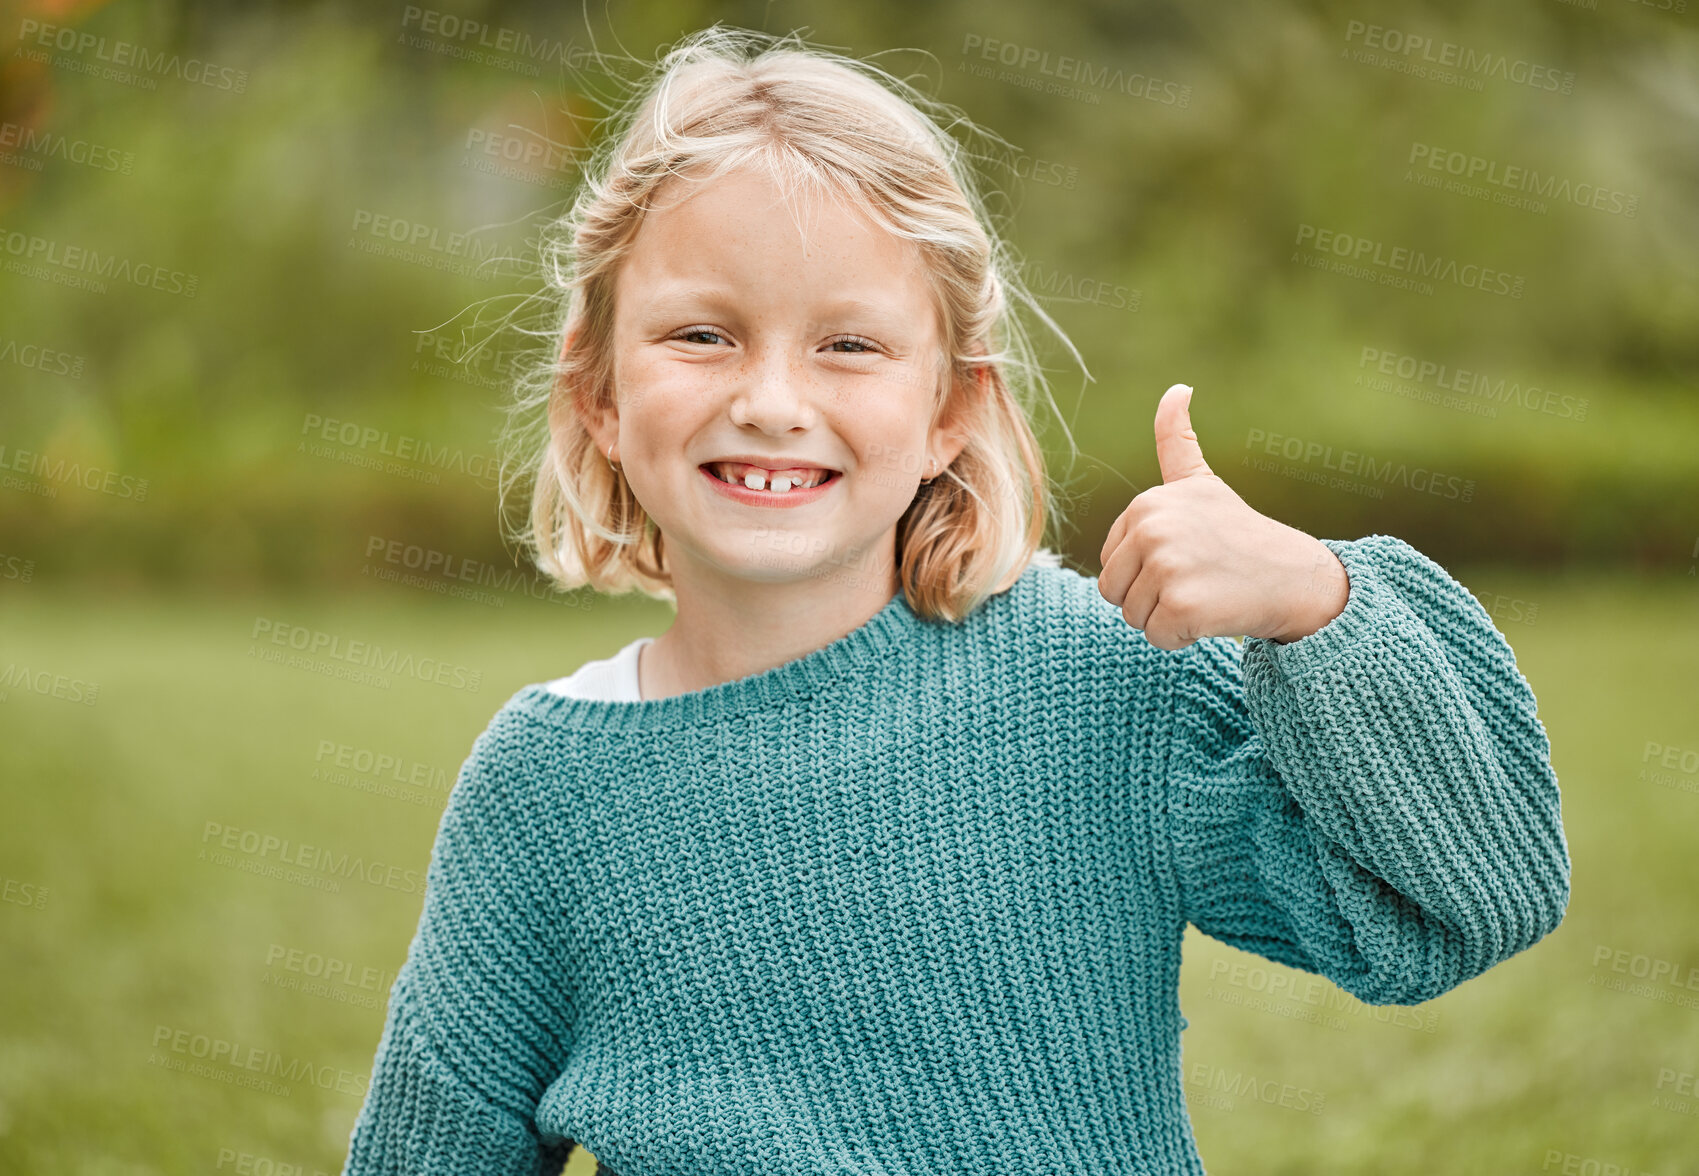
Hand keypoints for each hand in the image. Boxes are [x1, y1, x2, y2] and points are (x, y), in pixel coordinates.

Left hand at [1097, 383, 1350, 650]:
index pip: (1111, 562)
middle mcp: (1151, 529)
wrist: (1295, 577)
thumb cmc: (1240, 535)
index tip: (1187, 557)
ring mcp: (1166, 566)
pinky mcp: (1181, 604)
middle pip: (1114, 592)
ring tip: (1206, 594)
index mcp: (1145, 503)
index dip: (1145, 572)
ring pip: (1133, 617)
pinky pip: (1157, 637)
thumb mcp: (1201, 483)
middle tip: (1196, 581)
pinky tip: (1213, 614)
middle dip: (1150, 598)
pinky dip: (1182, 638)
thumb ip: (1176, 441)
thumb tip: (1177, 388)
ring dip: (1167, 619)